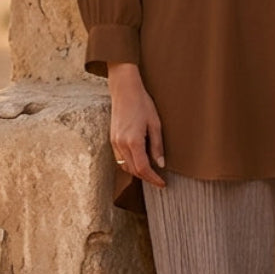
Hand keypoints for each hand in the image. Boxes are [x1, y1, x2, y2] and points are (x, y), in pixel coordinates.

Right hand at [108, 62, 165, 186]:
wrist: (124, 90)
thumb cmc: (142, 103)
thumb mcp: (155, 124)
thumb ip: (157, 146)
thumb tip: (160, 164)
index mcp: (133, 141)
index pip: (143, 168)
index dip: (153, 179)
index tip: (162, 183)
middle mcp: (121, 144)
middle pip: (133, 170)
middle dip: (146, 177)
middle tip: (158, 179)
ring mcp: (114, 142)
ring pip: (125, 166)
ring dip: (137, 172)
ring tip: (150, 172)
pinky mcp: (112, 139)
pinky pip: (120, 158)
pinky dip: (130, 163)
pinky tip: (138, 161)